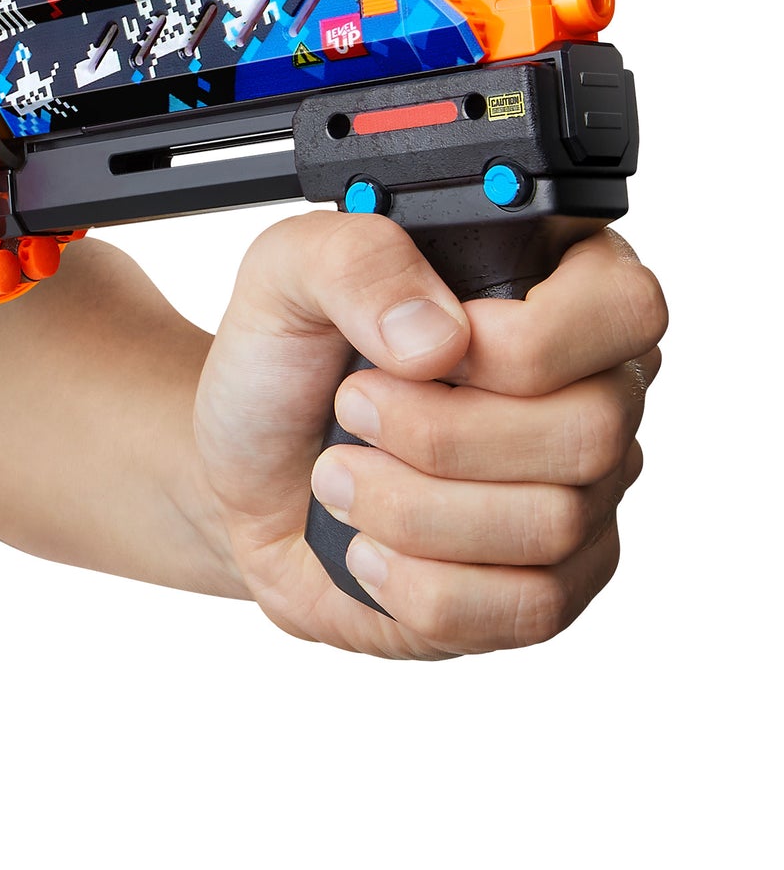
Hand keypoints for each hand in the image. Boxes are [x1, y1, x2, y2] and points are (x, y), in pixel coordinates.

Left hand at [193, 215, 664, 658]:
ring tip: (339, 476)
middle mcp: (589, 394)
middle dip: (439, 432)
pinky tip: (369, 548)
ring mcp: (581, 499)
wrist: (243, 473)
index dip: (530, 340)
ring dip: (410, 506)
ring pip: (553, 525)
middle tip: (352, 407)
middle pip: (592, 430)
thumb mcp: (283, 273)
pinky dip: (418, 582)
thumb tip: (437, 337)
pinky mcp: (548, 589)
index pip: (626, 307)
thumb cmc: (280, 366)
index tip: (430, 352)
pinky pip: (525, 608)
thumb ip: (355, 261)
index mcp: (553, 288)